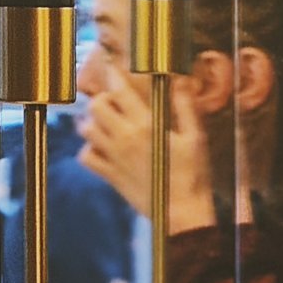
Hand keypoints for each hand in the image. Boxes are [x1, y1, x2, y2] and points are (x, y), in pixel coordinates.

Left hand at [79, 70, 213, 233]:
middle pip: (97, 106)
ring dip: (94, 121)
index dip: (114, 74)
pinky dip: (90, 149)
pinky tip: (104, 147)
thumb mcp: (196, 136)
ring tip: (109, 122)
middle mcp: (124, 138)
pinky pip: (86, 157)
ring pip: (87, 130)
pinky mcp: (110, 176)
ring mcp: (114, 158)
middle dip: (104, 98)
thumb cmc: (193, 174)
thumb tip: (179, 79)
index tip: (115, 68)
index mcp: (146, 125)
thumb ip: (185, 106)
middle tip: (117, 101)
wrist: (183, 215)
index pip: (119, 90)